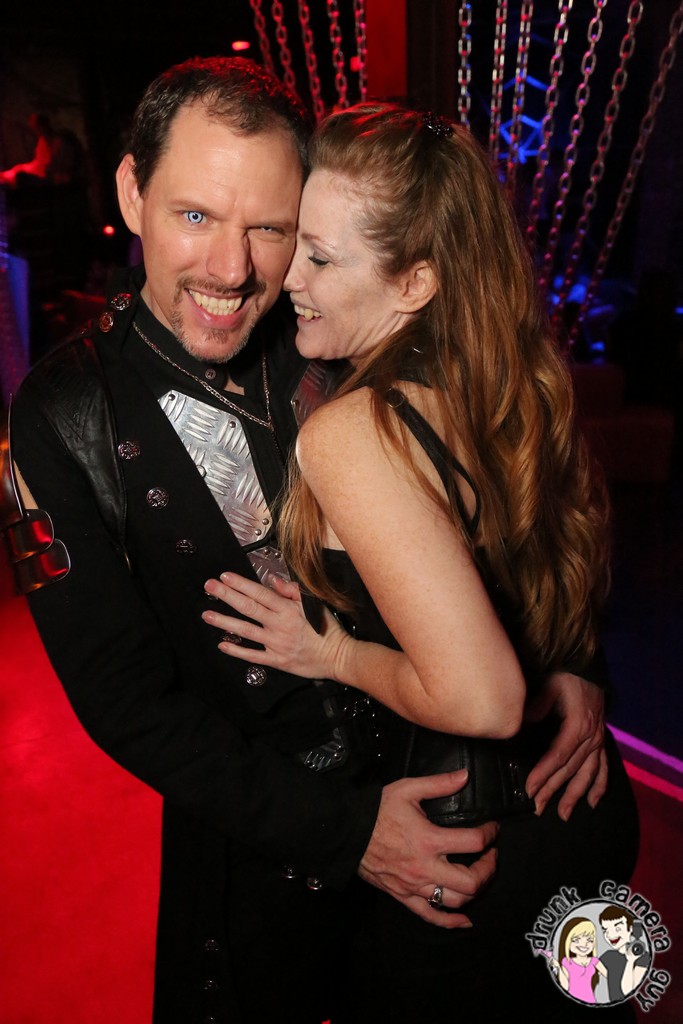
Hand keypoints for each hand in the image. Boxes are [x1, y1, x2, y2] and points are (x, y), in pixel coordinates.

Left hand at [202, 572, 349, 679]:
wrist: (337, 657)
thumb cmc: (327, 629)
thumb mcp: (314, 604)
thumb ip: (293, 591)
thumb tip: (273, 580)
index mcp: (288, 609)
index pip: (260, 593)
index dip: (241, 584)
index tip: (225, 576)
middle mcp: (279, 625)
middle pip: (248, 608)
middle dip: (227, 596)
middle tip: (209, 587)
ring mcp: (275, 644)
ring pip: (245, 631)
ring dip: (224, 622)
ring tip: (207, 615)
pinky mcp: (276, 660)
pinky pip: (252, 655)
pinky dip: (236, 650)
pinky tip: (222, 644)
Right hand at [359, 769, 498, 928]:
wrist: (348, 833)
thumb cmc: (377, 811)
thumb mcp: (407, 789)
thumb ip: (439, 783)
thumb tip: (465, 776)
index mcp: (429, 840)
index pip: (473, 842)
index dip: (490, 834)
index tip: (492, 829)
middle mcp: (425, 867)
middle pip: (471, 882)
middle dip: (488, 870)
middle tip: (491, 856)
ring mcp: (415, 886)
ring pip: (455, 901)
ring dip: (474, 891)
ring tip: (478, 876)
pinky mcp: (404, 896)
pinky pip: (431, 916)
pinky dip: (451, 922)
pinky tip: (464, 921)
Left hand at [524, 671, 606, 819]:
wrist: (587, 670)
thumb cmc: (565, 678)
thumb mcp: (549, 686)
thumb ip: (537, 705)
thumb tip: (522, 722)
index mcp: (577, 726)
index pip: (558, 757)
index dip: (544, 774)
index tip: (530, 789)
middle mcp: (590, 738)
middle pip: (570, 770)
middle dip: (553, 790)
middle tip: (538, 808)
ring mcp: (597, 741)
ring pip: (587, 774)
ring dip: (575, 795)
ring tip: (563, 814)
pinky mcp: (600, 741)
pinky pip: (603, 767)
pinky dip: (600, 786)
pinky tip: (594, 802)